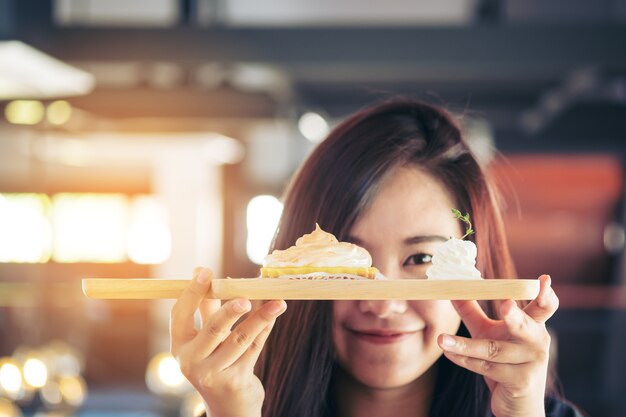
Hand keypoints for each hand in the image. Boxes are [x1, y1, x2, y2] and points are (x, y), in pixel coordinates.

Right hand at [170, 268, 286, 416]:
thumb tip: (201, 270)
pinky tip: (275, 314)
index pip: (180, 315)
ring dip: (261, 318)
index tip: (205, 271)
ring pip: (240, 339)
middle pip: (212, 329)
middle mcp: (191, 361)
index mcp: (180, 346)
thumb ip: (205, 307)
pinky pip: (255, 348)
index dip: (192, 292)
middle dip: (230, 311)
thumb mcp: (205, 338)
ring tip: (278, 303)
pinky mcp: (236, 381)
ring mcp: (213, 373)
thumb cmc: (216, 362)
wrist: (229, 408)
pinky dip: (266, 329)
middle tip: (245, 299)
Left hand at [437, 275, 557, 416]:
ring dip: (464, 345)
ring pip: (493, 350)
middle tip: (505, 305)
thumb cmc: (506, 362)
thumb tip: (451, 289)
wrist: (519, 405)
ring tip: (442, 339)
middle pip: (525, 326)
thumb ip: (472, 312)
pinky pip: (486, 367)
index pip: (544, 307)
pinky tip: (448, 352)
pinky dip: (465, 360)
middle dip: (515, 316)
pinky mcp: (519, 382)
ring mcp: (530, 364)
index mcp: (533, 326)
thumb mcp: (489, 333)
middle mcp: (536, 342)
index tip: (544, 279)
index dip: (545, 294)